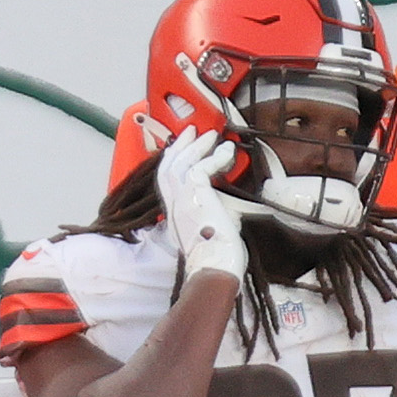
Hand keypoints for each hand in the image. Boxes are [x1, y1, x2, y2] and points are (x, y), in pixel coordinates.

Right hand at [156, 126, 246, 282]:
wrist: (216, 265)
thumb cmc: (218, 255)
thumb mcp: (212, 229)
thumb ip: (215, 213)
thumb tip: (229, 204)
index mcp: (176, 215)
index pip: (168, 182)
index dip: (174, 161)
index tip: (184, 149)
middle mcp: (174, 206)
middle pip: (167, 167)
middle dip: (180, 146)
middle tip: (192, 131)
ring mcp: (181, 200)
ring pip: (179, 163)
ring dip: (196, 146)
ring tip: (209, 136)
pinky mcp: (194, 195)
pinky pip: (200, 167)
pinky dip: (215, 157)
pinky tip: (226, 152)